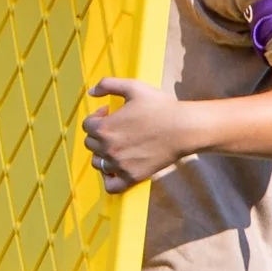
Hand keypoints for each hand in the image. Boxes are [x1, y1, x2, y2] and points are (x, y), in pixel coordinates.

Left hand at [83, 78, 197, 192]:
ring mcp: (119, 164)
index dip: (97, 117)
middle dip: (100, 135)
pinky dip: (109, 180)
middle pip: (91, 144)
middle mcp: (107, 148)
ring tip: (117, 148)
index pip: (87, 125)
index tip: (110, 113)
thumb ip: (108, 84)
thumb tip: (91, 92)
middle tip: (117, 129)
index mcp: (104, 127)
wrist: (184, 129)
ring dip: (104, 155)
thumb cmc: (161, 107)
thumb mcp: (134, 87)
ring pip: (98, 163)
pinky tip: (115, 171)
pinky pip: (111, 185)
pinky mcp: (132, 176)